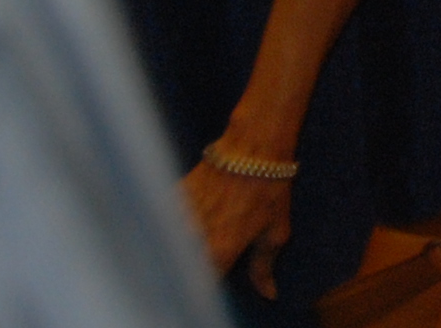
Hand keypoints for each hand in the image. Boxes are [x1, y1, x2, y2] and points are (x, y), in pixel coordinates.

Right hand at [182, 152, 294, 296]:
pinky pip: (165, 222)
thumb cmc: (269, 189)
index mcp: (220, 253)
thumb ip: (264, 266)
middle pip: (183, 268)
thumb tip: (269, 294)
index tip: (215, 278)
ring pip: (170, 247)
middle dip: (191, 269)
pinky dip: (171, 225)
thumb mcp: (275, 231)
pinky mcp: (172, 200)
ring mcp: (179, 219)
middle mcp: (194, 240)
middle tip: (208, 253)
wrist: (253, 147)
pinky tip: (184, 218)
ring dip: (179, 248)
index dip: (207, 287)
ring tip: (199, 234)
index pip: (203, 287)